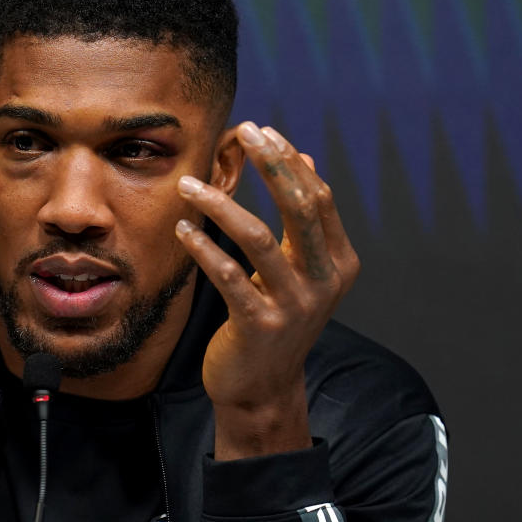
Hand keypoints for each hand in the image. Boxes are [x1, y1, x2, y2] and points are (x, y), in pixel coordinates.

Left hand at [175, 121, 359, 459]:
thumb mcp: (297, 271)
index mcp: (339, 263)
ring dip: (221, 205)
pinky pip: (228, 277)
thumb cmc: (274, 320)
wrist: (264, 388)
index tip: (261, 132)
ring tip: (188, 184)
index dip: (290, 162)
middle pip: (301, 208)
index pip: (319, 198)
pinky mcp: (259, 325)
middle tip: (243, 133)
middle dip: (272, 165)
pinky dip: (203, 249)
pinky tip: (182, 229)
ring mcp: (294, 305)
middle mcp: (324, 281)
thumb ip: (302, 221)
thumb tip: (303, 158)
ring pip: (259, 238)